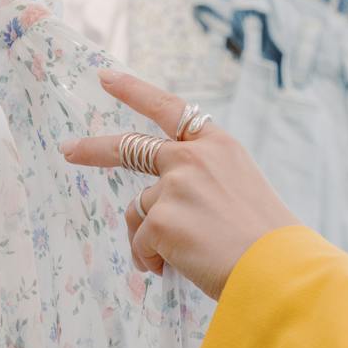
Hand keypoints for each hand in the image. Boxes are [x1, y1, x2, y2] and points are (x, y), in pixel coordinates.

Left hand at [61, 70, 299, 299]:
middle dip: (93, 149)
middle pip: (129, 148)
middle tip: (68, 150)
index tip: (106, 78)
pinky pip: (141, 242)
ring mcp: (174, 186)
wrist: (279, 270)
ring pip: (139, 209)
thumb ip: (202, 182)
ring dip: (147, 237)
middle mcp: (192, 158)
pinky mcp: (161, 219)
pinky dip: (150, 259)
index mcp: (218, 146)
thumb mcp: (241, 190)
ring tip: (170, 260)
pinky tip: (171, 270)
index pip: (170, 109)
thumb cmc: (267, 241)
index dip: (134, 91)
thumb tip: (161, 208)